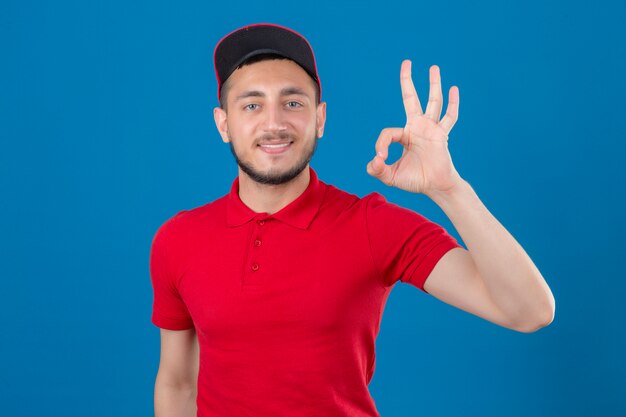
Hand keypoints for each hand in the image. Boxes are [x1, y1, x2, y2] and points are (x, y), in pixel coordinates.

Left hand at [366, 60, 463, 196]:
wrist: (434, 187)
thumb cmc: (414, 180)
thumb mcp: (390, 176)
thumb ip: (377, 169)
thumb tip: (373, 160)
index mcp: (405, 135)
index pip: (388, 133)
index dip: (381, 144)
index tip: (381, 159)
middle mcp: (418, 127)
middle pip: (411, 99)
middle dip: (407, 81)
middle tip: (406, 62)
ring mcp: (431, 129)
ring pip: (433, 102)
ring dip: (433, 85)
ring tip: (433, 67)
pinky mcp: (442, 135)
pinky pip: (449, 118)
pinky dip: (452, 104)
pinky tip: (453, 89)